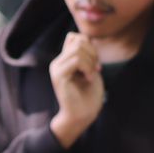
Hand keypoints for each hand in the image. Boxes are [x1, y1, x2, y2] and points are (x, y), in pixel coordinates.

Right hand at [49, 32, 103, 146]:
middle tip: (96, 68)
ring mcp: (56, 68)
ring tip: (92, 75)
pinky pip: (76, 60)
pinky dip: (87, 68)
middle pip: (78, 40)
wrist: (83, 115)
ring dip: (91, 61)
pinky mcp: (58, 76)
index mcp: (64, 60)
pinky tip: (89, 78)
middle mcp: (58, 62)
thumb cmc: (89, 95)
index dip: (89, 45)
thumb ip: (86, 54)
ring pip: (77, 49)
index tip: (96, 62)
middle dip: (93, 52)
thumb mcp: (90, 69)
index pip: (74, 37)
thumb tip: (87, 38)